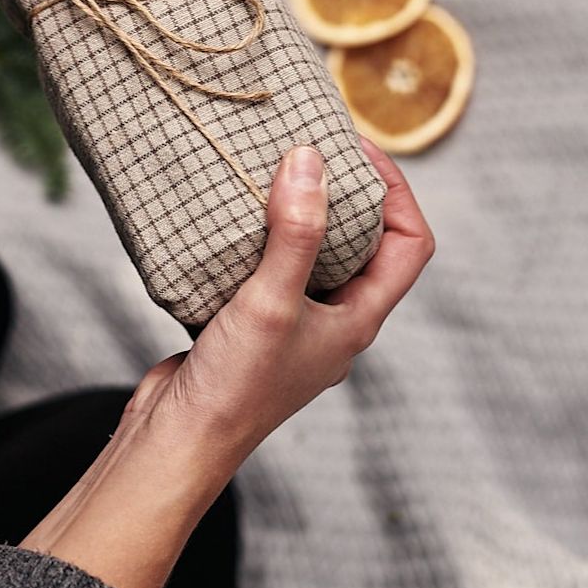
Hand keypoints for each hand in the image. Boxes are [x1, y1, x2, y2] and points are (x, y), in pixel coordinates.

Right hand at [21, 140, 433, 587]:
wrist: (178, 441)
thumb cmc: (236, 387)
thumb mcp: (271, 301)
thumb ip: (296, 233)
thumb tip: (311, 160)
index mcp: (359, 320)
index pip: (409, 243)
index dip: (396, 191)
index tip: (355, 149)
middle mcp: (334, 321)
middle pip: (364, 242)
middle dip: (344, 191)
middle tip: (310, 146)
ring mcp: (293, 324)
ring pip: (312, 253)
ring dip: (298, 211)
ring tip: (268, 168)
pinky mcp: (251, 324)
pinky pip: (268, 266)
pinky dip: (258, 234)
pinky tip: (227, 215)